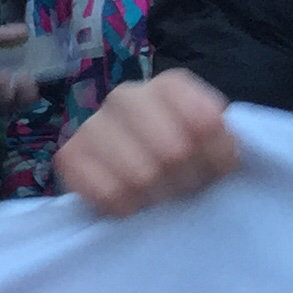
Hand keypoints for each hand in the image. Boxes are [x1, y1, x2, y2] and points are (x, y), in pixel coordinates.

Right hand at [56, 72, 238, 217]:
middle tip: (185, 187)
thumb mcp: (216, 144)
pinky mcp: (68, 155)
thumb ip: (223, 142)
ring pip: (140, 174)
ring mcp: (92, 123)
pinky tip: (132, 202)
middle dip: (186, 179)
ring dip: (157, 196)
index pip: (205, 121)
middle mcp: (127, 96)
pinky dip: (126, 206)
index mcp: (168, 86)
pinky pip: (107, 192)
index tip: (219, 170)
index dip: (218, 155)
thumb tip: (223, 160)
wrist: (136, 170)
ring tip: (159, 195)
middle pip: (172, 151)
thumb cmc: (184, 158)